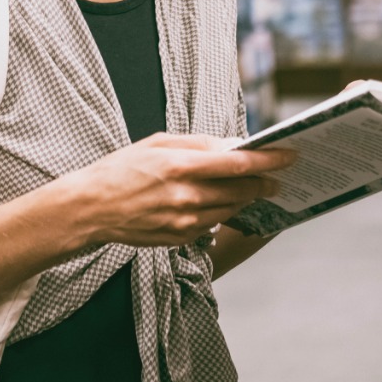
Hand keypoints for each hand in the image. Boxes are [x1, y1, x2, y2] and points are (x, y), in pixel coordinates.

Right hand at [62, 132, 295, 247]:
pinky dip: (220, 211)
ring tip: (250, 187)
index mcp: (181, 166)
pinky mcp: (181, 238)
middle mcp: (187, 196)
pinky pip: (213, 224)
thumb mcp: (157, 143)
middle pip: (242, 190)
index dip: (269, 160)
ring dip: (244, 197)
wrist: (92, 208)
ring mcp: (185, 221)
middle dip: (263, 182)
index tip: (289, 156)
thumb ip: (198, 144)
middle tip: (276, 176)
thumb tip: (232, 145)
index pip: (238, 163)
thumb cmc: (122, 169)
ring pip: (231, 209)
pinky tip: (216, 202)